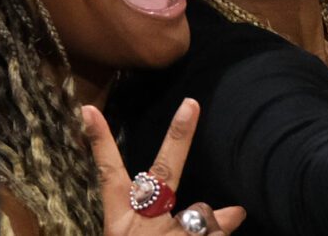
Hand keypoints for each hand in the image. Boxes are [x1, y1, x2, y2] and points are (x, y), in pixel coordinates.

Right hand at [83, 101, 246, 234]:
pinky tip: (220, 232)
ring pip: (201, 214)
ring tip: (205, 234)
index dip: (100, 142)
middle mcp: (142, 227)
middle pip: (161, 175)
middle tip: (192, 104)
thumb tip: (238, 211)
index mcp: (121, 226)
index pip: (109, 175)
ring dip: (210, 226)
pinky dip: (220, 235)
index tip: (88, 108)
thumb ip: (195, 225)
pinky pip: (214, 234)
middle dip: (178, 138)